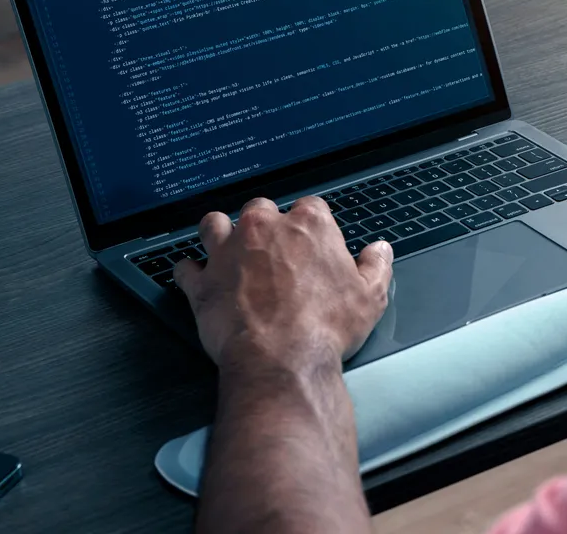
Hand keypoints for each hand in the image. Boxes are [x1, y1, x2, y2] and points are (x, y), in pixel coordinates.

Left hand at [173, 196, 392, 368]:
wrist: (282, 360)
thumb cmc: (326, 327)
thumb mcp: (371, 297)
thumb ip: (376, 266)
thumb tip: (380, 250)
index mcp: (309, 226)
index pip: (310, 207)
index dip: (312, 226)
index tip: (313, 245)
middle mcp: (264, 228)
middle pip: (260, 209)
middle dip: (265, 227)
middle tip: (273, 252)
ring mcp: (227, 252)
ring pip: (215, 225)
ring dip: (220, 235)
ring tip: (229, 251)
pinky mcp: (202, 282)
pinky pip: (186, 268)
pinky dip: (192, 273)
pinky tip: (199, 280)